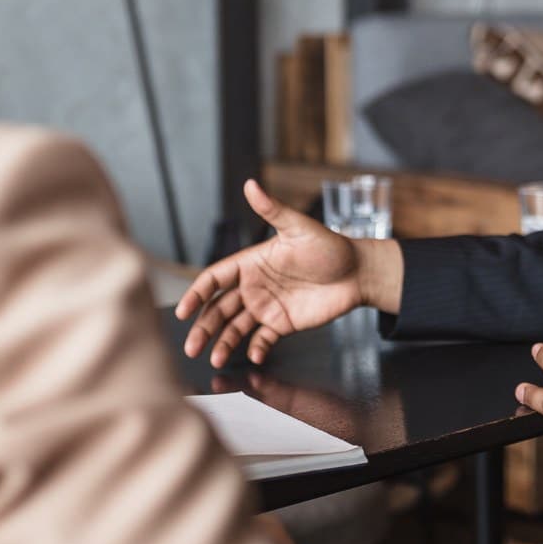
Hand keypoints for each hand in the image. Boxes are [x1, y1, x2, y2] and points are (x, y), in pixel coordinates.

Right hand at [176, 180, 363, 365]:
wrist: (358, 272)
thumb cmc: (329, 246)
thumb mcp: (299, 227)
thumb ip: (273, 210)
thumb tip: (251, 185)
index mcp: (250, 263)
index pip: (214, 278)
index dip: (197, 294)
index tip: (184, 311)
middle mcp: (253, 286)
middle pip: (218, 309)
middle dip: (203, 327)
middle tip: (190, 347)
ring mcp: (267, 307)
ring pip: (235, 328)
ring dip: (222, 343)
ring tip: (214, 359)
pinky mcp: (283, 324)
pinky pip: (263, 339)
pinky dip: (256, 349)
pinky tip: (254, 356)